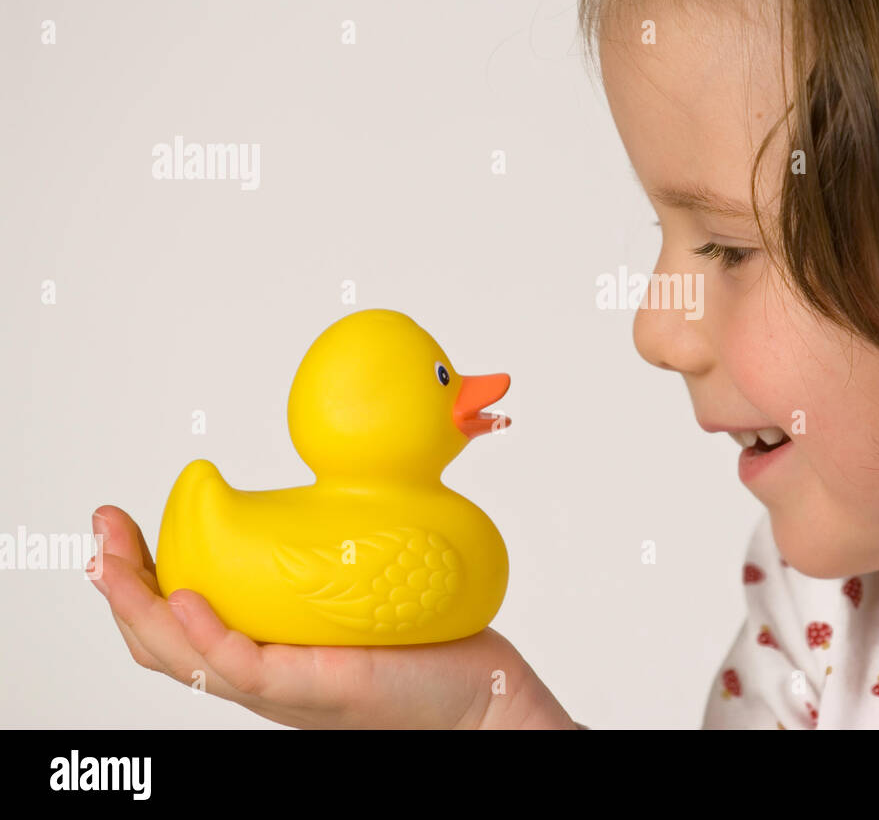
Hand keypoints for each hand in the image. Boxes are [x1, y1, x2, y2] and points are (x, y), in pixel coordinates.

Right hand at [87, 505, 575, 728]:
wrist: (479, 691)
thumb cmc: (425, 642)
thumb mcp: (360, 588)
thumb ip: (330, 553)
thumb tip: (325, 485)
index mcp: (263, 648)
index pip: (179, 619)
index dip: (137, 578)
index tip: (119, 525)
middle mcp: (262, 673)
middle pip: (162, 640)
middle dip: (119, 583)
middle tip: (102, 527)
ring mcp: (284, 687)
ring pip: (186, 657)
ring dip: (139, 604)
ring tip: (115, 557)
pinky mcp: (315, 690)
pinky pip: (246, 669)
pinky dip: (208, 636)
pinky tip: (188, 599)